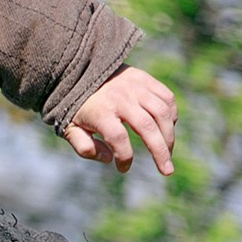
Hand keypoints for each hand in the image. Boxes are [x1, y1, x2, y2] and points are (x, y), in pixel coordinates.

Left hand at [63, 66, 178, 175]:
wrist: (80, 71)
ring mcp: (135, 86)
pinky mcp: (144, 78)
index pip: (118, 138)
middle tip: (166, 171)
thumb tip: (109, 159)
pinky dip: (172, 115)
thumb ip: (84, 147)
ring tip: (168, 153)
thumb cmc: (78, 106)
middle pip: (147, 127)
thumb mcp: (70, 128)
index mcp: (99, 111)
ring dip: (169, 136)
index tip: (123, 168)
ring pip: (162, 113)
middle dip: (160, 152)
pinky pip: (167, 97)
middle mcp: (120, 97)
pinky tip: (167, 129)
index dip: (124, 157)